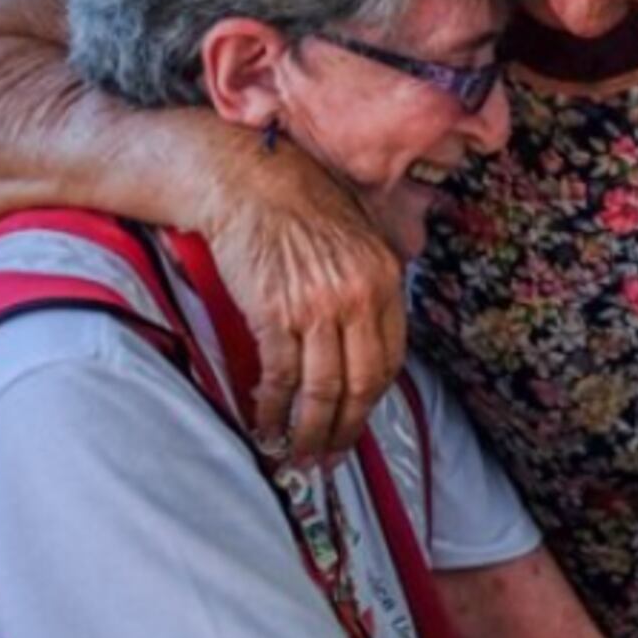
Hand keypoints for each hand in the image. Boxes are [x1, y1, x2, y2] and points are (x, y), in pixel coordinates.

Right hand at [200, 140, 408, 456]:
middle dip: (346, 430)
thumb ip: (371, 284)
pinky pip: (280, 377)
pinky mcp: (275, 313)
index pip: (390, 359)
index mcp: (385, 279)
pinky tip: (266, 424)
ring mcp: (318, 306)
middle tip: (331, 457)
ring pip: (324, 390)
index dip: (372, 400)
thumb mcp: (357, 237)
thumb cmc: (297, 206)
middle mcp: (358, 296)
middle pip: (362, 384)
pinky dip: (274, 409)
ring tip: (298, 455)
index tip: (358, 422)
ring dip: (310, 432)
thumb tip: (370, 338)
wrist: (246, 180)